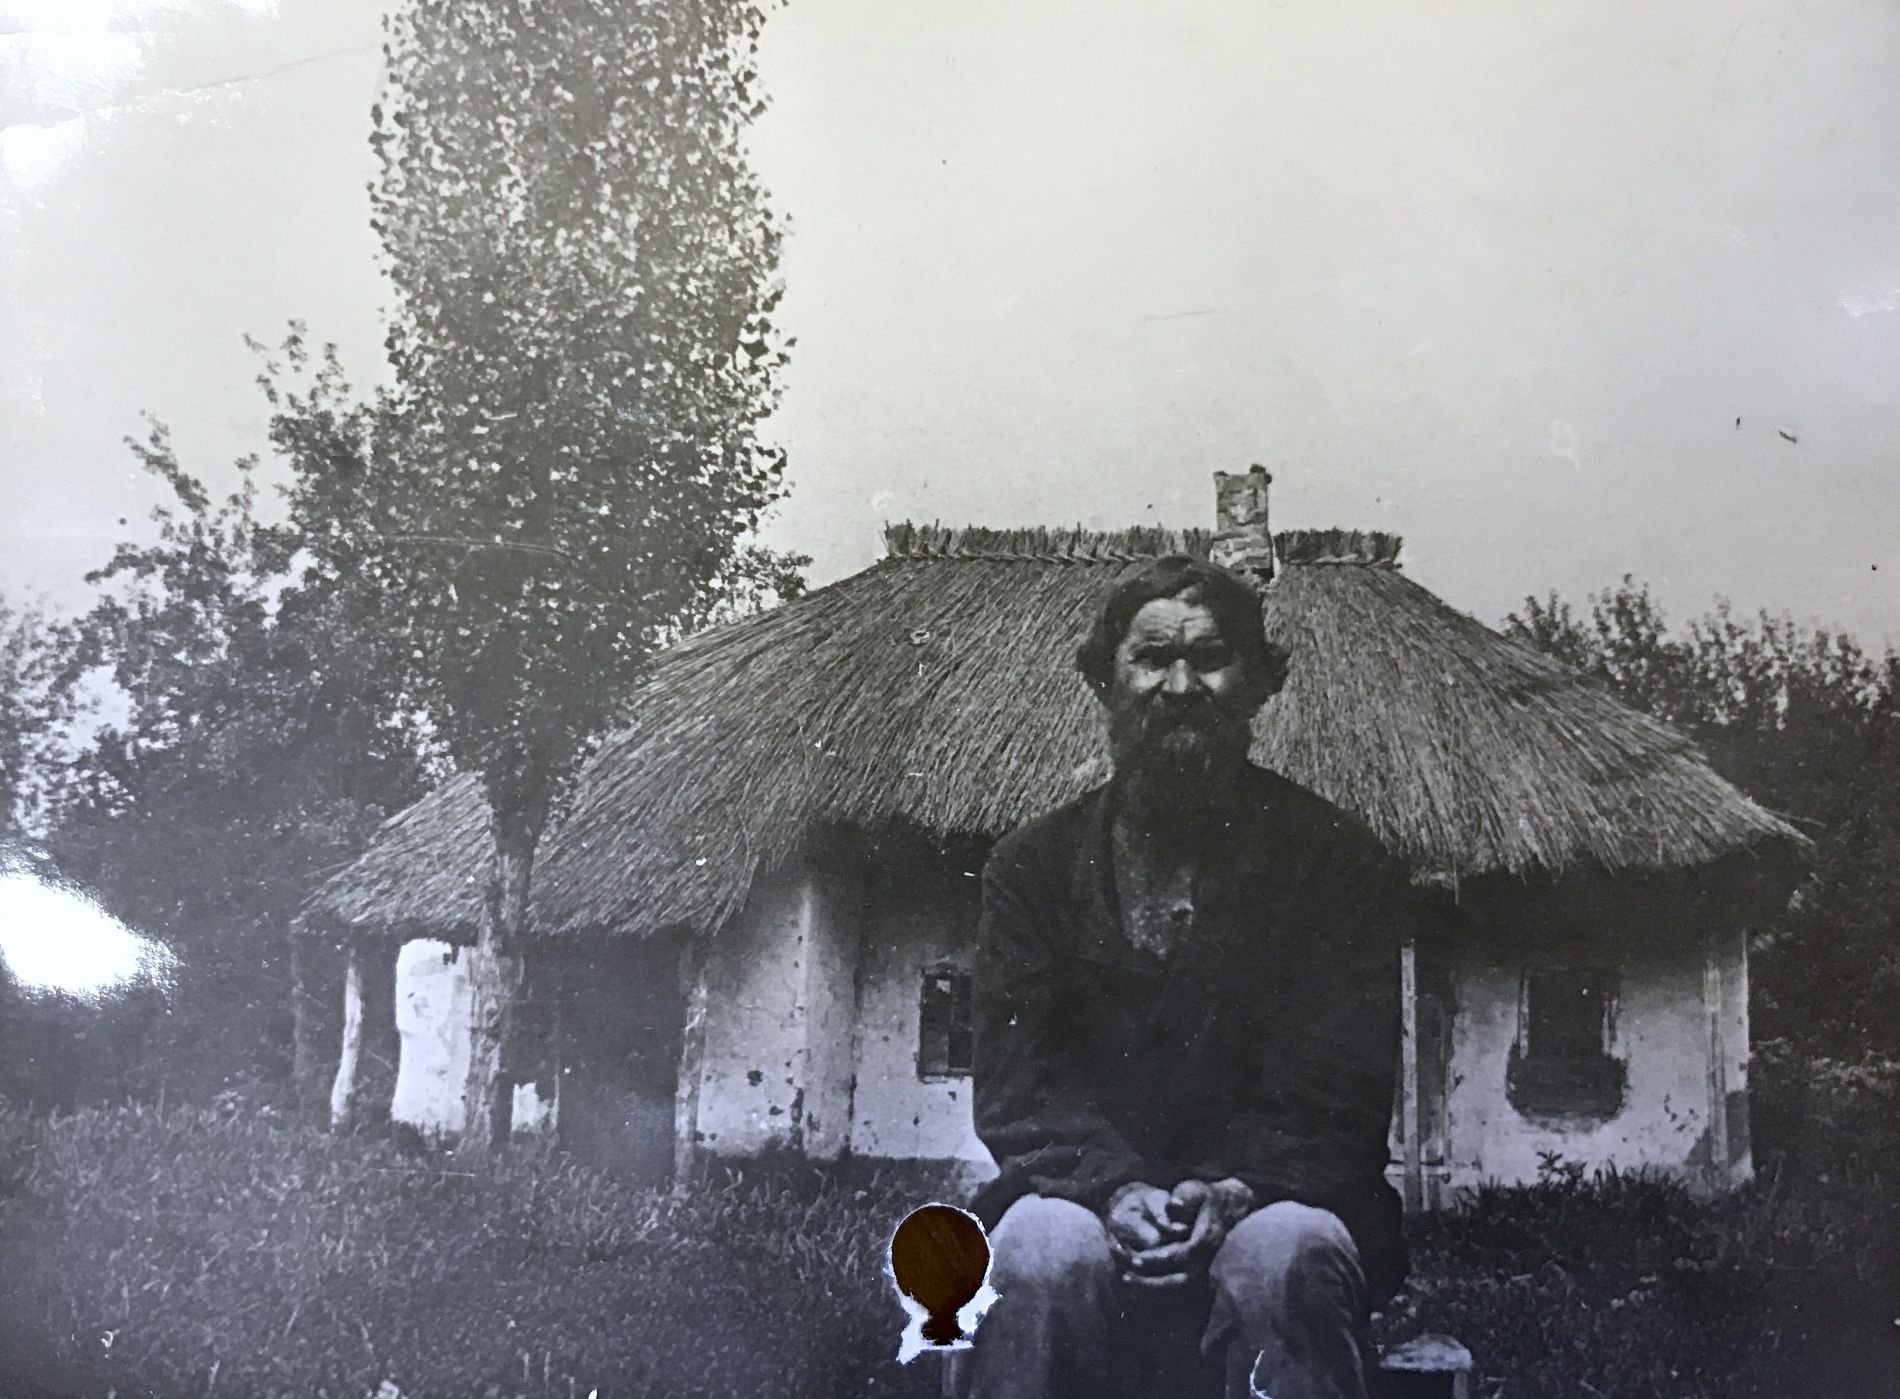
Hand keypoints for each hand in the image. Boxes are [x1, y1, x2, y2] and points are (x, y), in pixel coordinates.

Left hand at [1119, 1178, 1253, 1289]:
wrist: (1227, 1208)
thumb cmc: (1206, 1197)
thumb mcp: (1196, 1190)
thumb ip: (1185, 1197)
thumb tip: (1173, 1206)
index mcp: (1207, 1239)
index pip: (1182, 1255)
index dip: (1158, 1260)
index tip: (1135, 1260)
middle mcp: (1208, 1260)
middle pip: (1180, 1281)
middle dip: (1152, 1282)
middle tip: (1126, 1277)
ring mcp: (1205, 1270)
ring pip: (1179, 1289)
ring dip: (1152, 1288)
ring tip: (1127, 1280)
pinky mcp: (1199, 1275)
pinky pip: (1178, 1290)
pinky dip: (1157, 1290)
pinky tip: (1137, 1284)